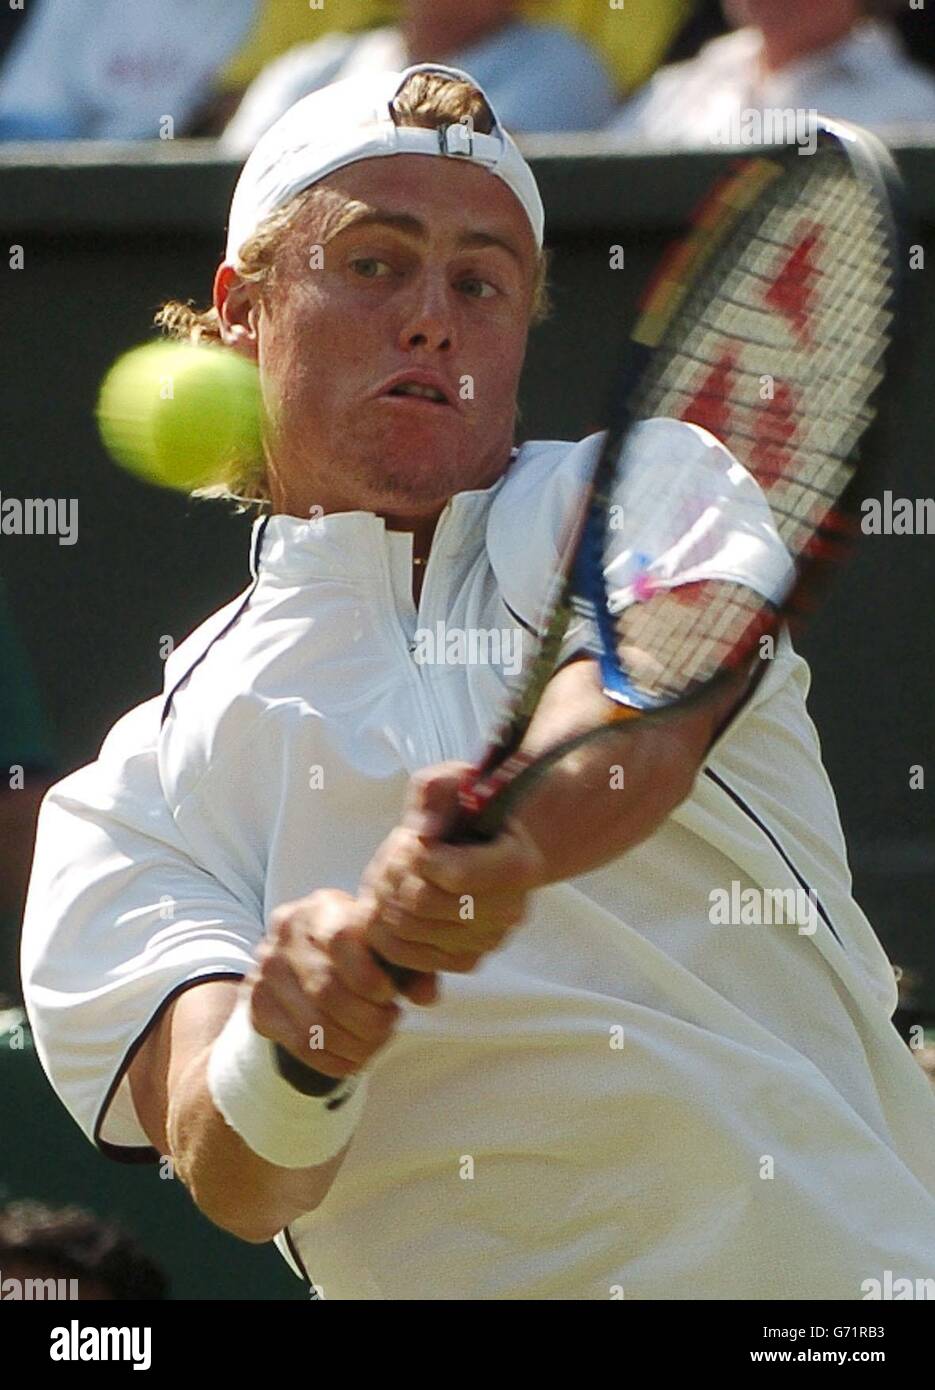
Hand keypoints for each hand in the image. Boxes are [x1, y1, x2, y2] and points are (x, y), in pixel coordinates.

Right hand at [247, 888, 435, 1082]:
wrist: (301, 956)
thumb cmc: (354, 947)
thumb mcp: (380, 942)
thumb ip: (409, 964)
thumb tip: (425, 996)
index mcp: (320, 909)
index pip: (340, 939)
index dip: (369, 976)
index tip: (389, 994)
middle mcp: (285, 936)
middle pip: (327, 990)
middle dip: (368, 1018)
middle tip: (390, 1023)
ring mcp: (266, 971)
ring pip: (314, 1025)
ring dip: (355, 1044)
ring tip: (377, 1040)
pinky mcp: (258, 1006)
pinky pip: (299, 1046)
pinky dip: (335, 1060)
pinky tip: (355, 1055)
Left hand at [359, 763, 544, 978]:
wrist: (492, 846)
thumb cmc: (471, 810)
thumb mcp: (456, 782)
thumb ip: (436, 792)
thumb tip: (421, 832)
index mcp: (516, 865)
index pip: (454, 874)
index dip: (418, 856)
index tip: (414, 837)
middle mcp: (509, 910)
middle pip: (423, 903)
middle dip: (393, 876)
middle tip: (393, 857)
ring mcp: (488, 941)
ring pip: (408, 930)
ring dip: (383, 900)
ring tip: (390, 877)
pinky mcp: (466, 960)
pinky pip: (407, 957)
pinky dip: (385, 931)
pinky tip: (389, 905)